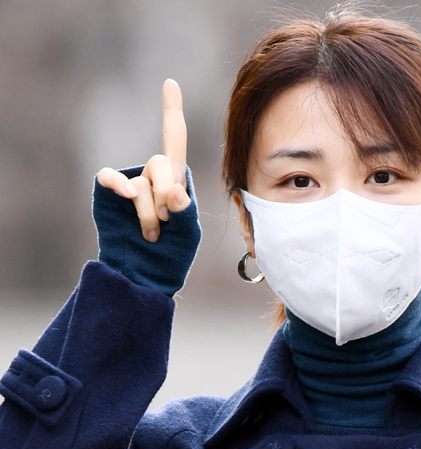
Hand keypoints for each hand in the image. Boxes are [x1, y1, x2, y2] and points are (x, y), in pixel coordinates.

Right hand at [97, 79, 190, 242]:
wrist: (146, 271)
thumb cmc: (172, 250)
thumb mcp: (187, 231)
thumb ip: (183, 211)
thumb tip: (175, 196)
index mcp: (177, 177)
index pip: (175, 137)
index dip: (171, 110)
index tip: (169, 82)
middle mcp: (153, 174)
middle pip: (161, 163)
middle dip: (167, 192)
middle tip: (167, 220)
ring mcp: (130, 182)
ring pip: (140, 183)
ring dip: (147, 211)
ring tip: (153, 233)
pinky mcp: (110, 193)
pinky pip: (110, 177)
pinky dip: (118, 184)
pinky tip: (127, 194)